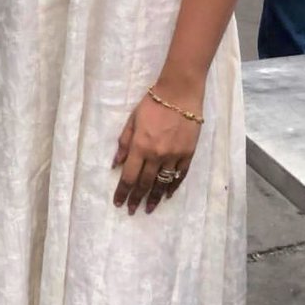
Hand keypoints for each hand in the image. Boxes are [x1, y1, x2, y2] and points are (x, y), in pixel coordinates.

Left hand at [112, 87, 202, 215]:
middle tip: (132, 210)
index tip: (119, 204)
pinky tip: (167, 195)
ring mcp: (174, 156)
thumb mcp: (132, 120)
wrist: (180, 93)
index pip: (129, 176)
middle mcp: (156, 155)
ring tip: (149, 209)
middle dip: (137, 199)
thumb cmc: (152, 104)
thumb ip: (124, 143)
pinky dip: (173, 187)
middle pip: (145, 183)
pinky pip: (180, 176)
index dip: (123, 192)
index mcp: (140, 146)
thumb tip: (116, 165)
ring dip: (155, 198)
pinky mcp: (188, 154)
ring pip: (162, 183)